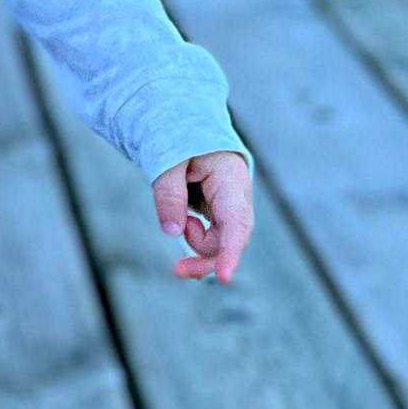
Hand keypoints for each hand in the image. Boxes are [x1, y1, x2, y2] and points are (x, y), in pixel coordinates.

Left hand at [151, 150, 252, 282]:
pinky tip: (186, 228)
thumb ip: (169, 194)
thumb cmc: (183, 141)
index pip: (235, 223)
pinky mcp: (222, 214)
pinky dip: (198, 241)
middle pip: (230, 241)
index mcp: (230, 180)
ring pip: (222, 243)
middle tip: (177, 270)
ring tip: (179, 220)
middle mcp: (238, 198)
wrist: (194, 130)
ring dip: (198, 246)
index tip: (224, 277)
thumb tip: (172, 232)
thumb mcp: (168, 161)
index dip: (230, 253)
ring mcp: (232, 208)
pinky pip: (215, 238)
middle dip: (206, 260)